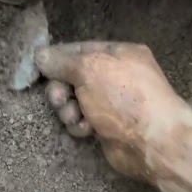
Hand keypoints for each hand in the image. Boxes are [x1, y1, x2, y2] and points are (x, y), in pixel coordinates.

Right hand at [34, 41, 185, 181]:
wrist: (153, 142)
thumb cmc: (123, 97)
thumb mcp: (89, 70)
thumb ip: (62, 62)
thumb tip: (40, 56)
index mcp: (118, 54)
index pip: (79, 49)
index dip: (58, 58)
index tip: (38, 68)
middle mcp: (116, 76)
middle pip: (73, 77)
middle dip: (61, 89)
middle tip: (60, 100)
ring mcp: (112, 102)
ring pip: (75, 101)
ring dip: (69, 110)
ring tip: (77, 118)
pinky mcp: (107, 127)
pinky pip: (82, 121)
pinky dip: (80, 125)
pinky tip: (88, 131)